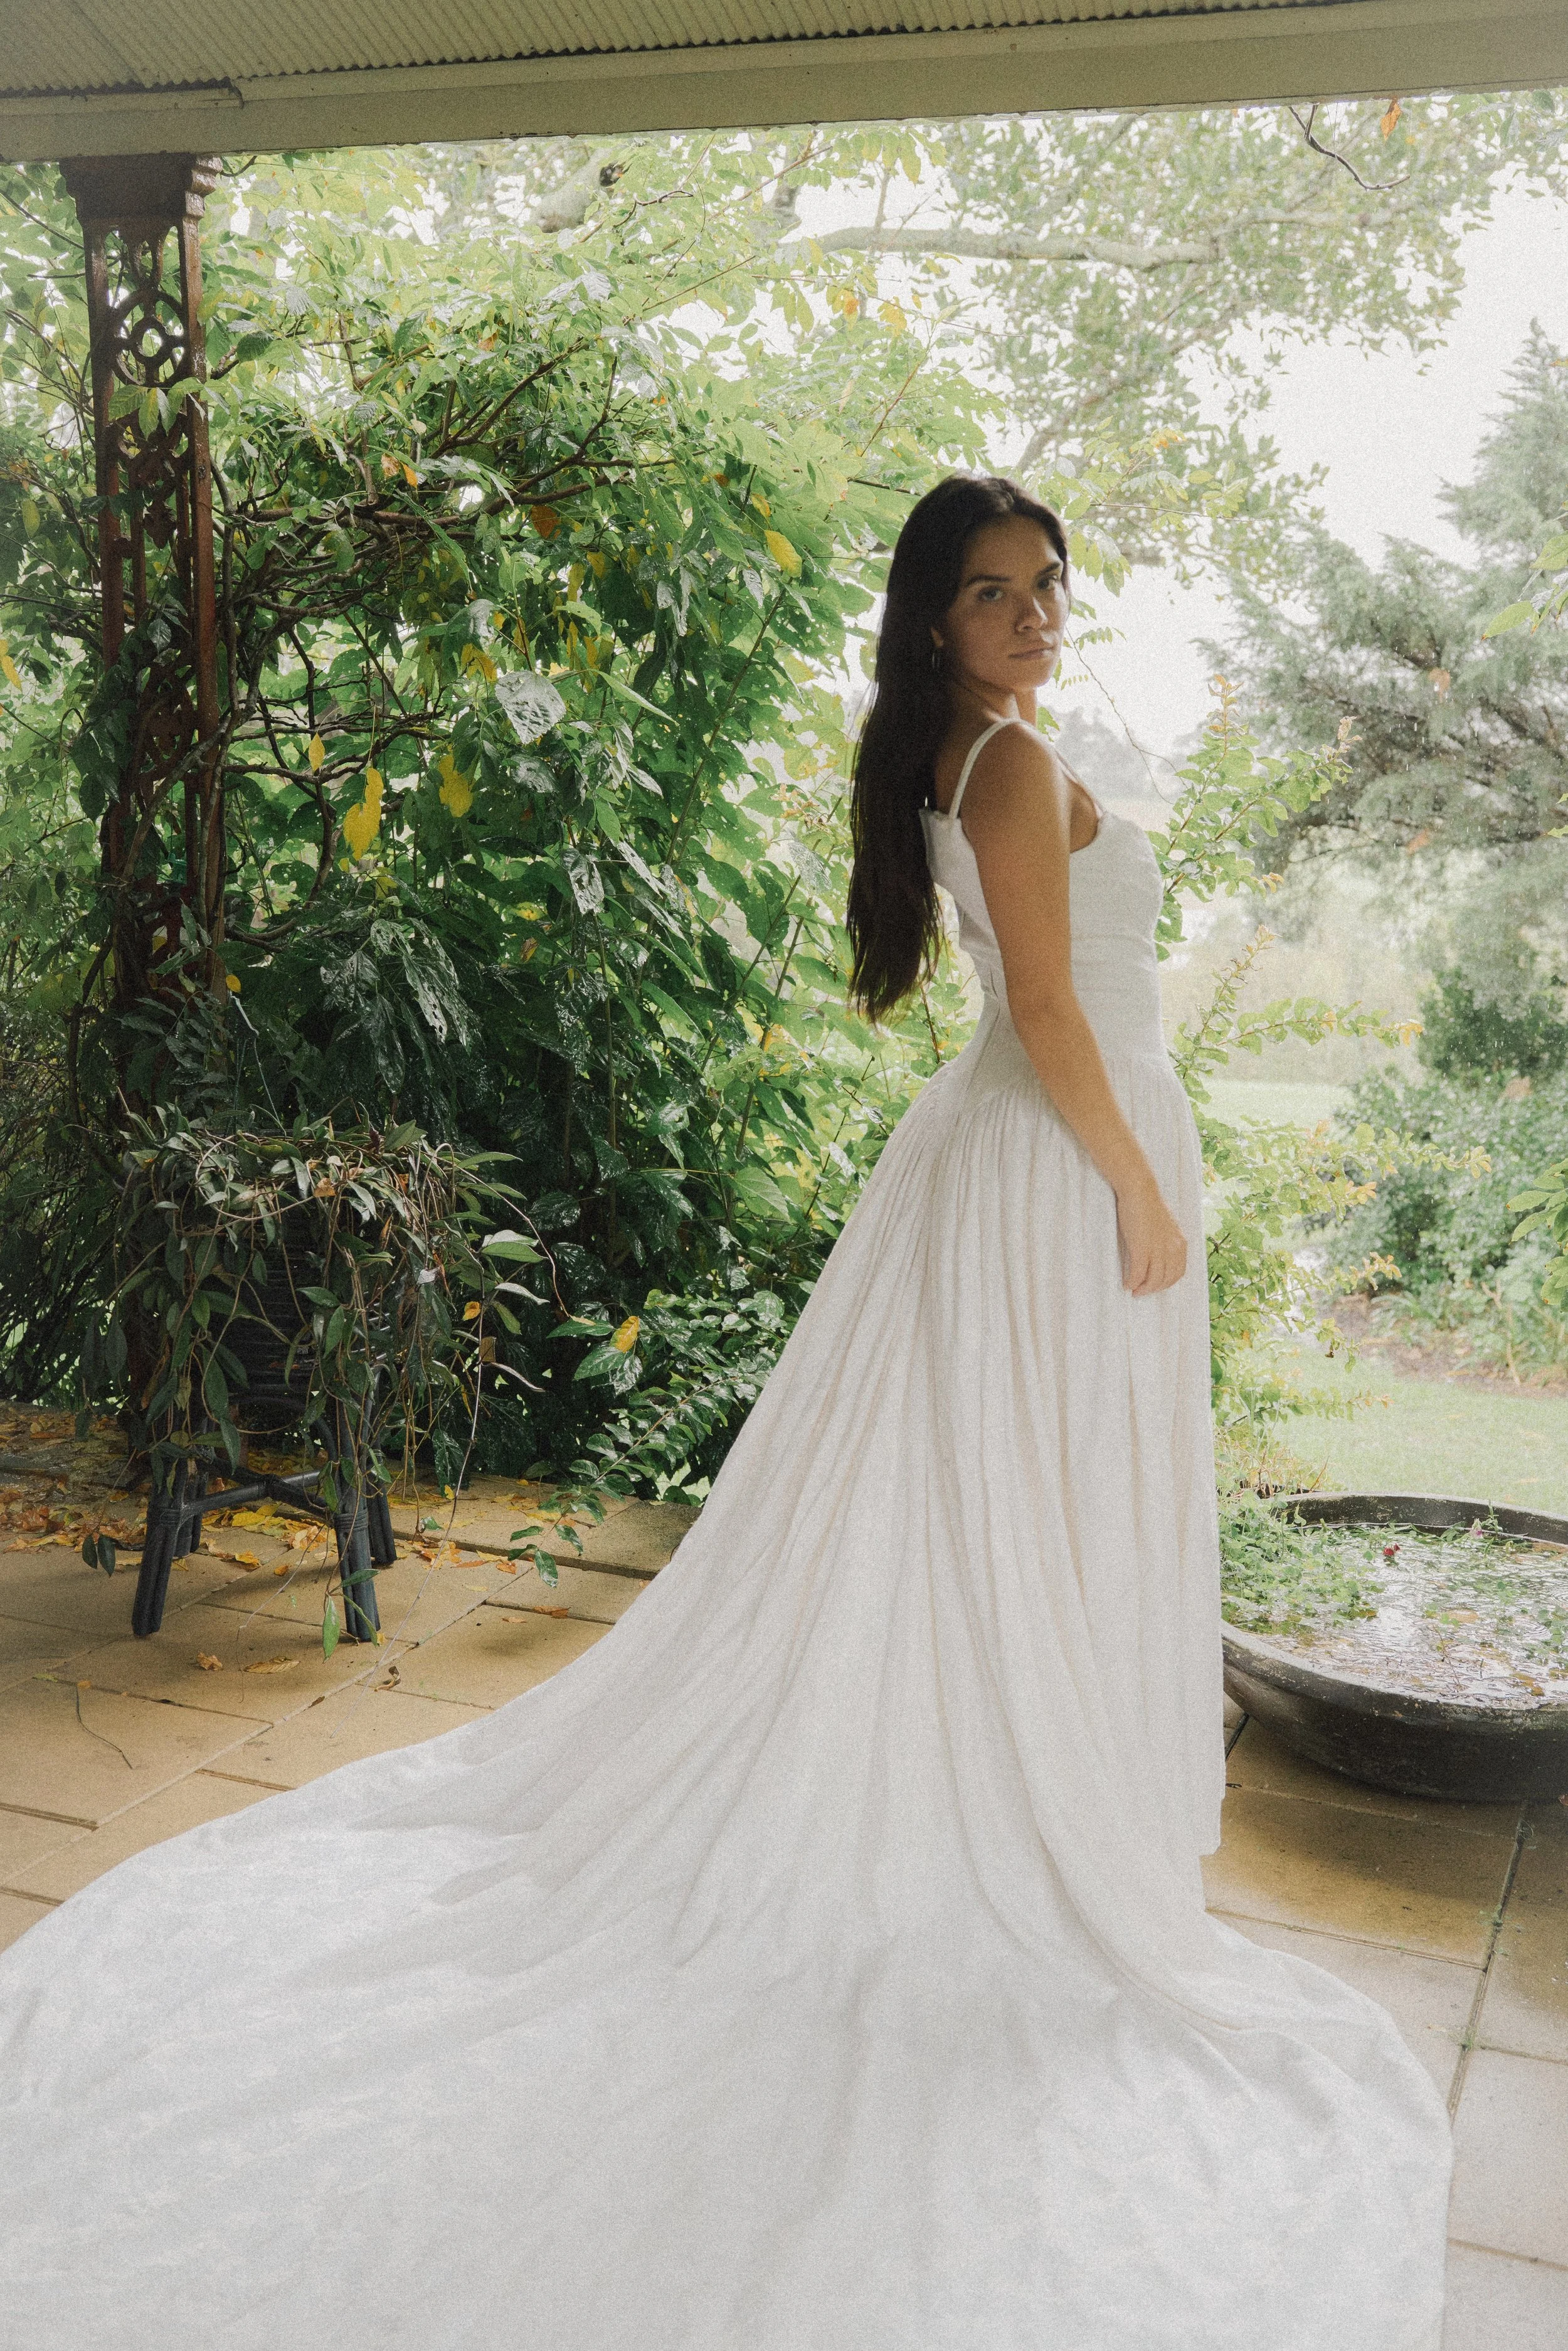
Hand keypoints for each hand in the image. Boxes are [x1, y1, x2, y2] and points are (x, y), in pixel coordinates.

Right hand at [1115, 1179, 1187, 1295]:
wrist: (1139, 1191)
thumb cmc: (1148, 1205)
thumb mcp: (1165, 1226)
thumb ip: (1166, 1242)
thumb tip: (1158, 1256)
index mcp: (1180, 1243)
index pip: (1178, 1272)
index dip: (1166, 1283)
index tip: (1155, 1285)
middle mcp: (1173, 1248)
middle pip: (1167, 1279)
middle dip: (1154, 1289)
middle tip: (1142, 1291)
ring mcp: (1158, 1249)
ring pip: (1153, 1280)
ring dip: (1143, 1289)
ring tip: (1134, 1290)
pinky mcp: (1142, 1248)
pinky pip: (1138, 1274)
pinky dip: (1133, 1282)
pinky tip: (1127, 1284)